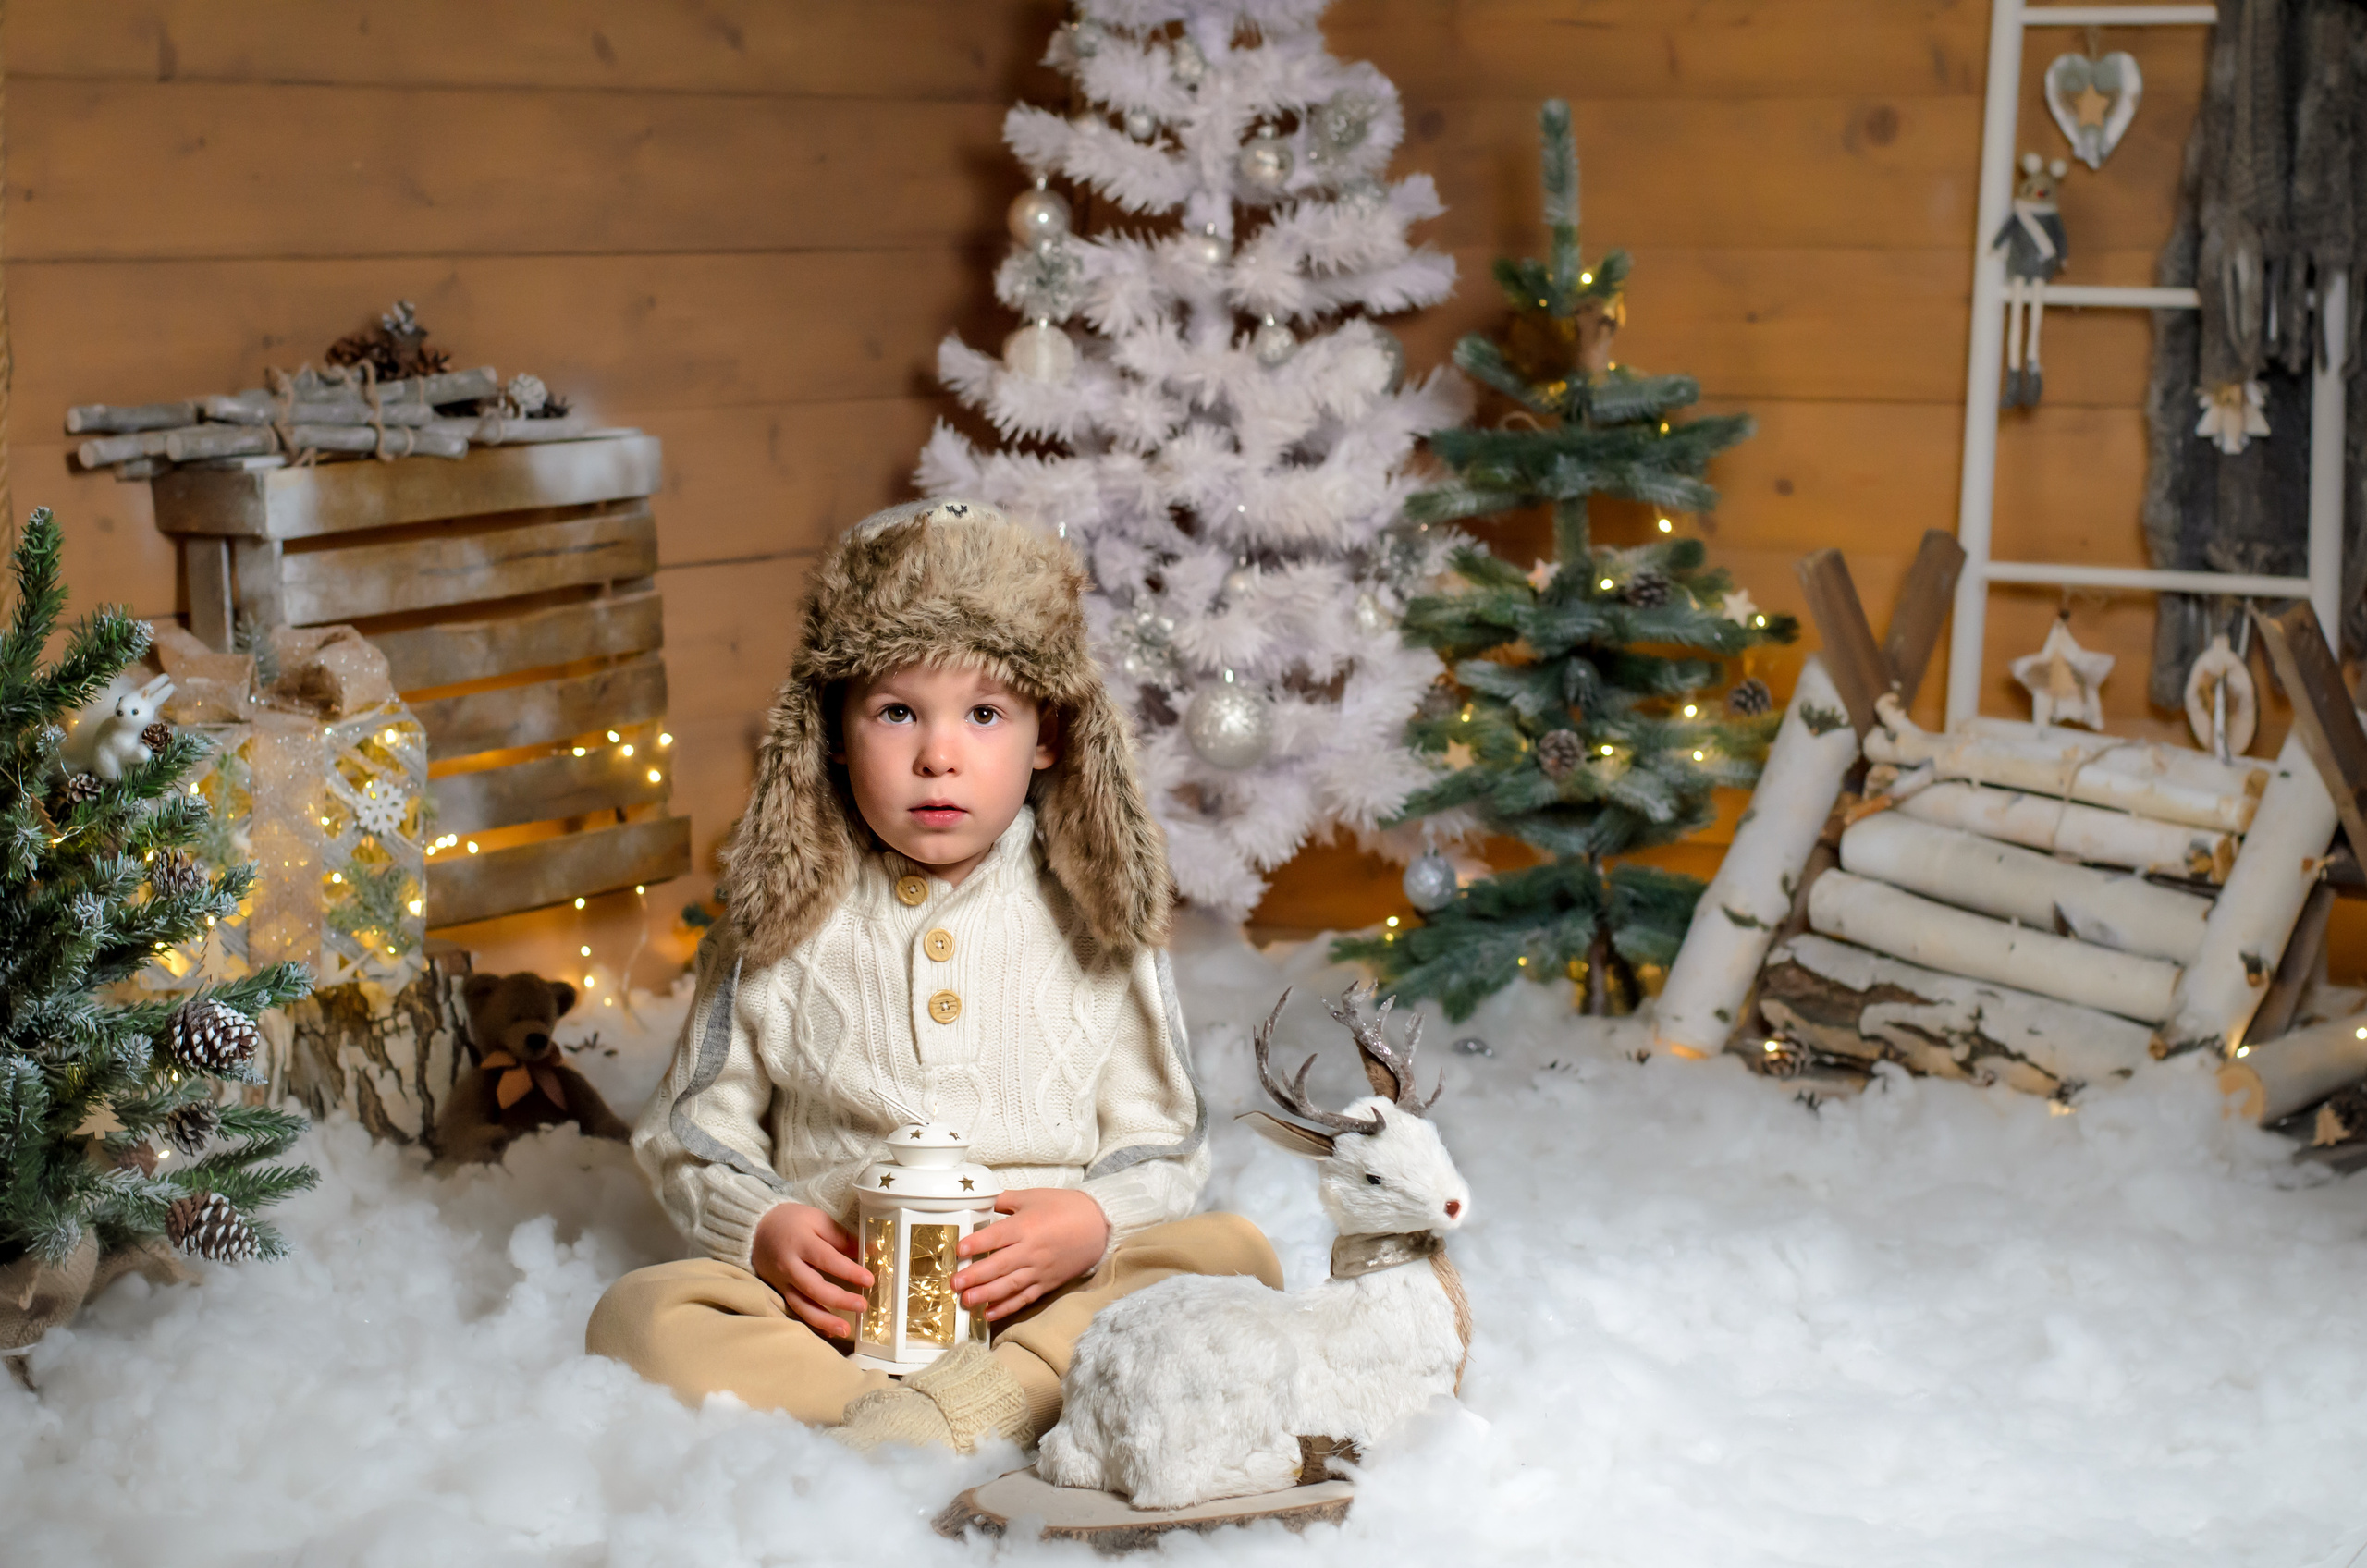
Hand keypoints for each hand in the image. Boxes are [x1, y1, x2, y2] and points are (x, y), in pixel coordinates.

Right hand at [751, 1201, 872, 1338]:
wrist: (757, 1230)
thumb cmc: (792, 1222)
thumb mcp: (817, 1220)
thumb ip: (841, 1237)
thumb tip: (869, 1250)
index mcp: (800, 1242)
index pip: (827, 1259)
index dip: (849, 1271)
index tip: (869, 1280)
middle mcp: (789, 1265)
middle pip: (814, 1287)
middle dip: (840, 1299)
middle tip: (862, 1305)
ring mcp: (782, 1282)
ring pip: (802, 1306)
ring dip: (824, 1321)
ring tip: (845, 1330)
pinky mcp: (780, 1293)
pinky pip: (796, 1311)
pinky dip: (812, 1323)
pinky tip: (829, 1331)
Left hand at [953, 1187, 1109, 1320]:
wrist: (1099, 1226)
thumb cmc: (1066, 1207)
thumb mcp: (1033, 1197)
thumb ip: (1005, 1200)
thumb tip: (982, 1201)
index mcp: (1027, 1226)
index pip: (997, 1236)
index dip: (977, 1243)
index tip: (959, 1250)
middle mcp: (1031, 1250)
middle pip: (999, 1265)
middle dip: (974, 1276)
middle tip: (954, 1283)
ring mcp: (1040, 1269)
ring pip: (1009, 1285)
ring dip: (986, 1295)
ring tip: (967, 1301)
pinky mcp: (1047, 1283)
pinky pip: (1025, 1298)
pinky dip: (1007, 1307)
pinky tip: (990, 1313)